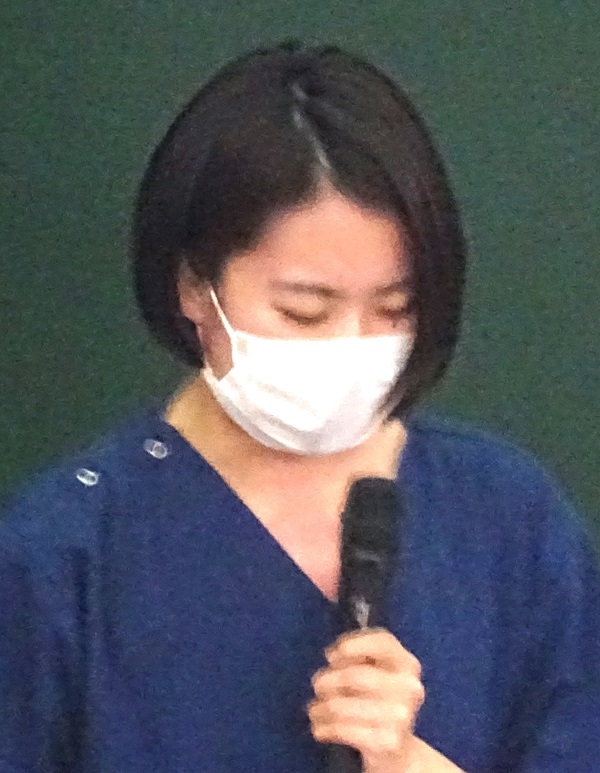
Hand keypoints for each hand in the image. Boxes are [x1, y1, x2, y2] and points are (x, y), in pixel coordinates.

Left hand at [307, 627, 424, 772]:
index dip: (353, 644)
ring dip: (321, 707)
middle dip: (328, 680)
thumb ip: (359, 656)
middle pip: (354, 676)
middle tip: (318, 685)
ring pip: (343, 706)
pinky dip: (325, 728)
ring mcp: (400, 716)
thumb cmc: (379, 701)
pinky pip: (344, 730)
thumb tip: (333, 657)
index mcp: (407, 664)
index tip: (330, 655)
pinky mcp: (388, 743)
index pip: (382, 642)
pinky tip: (320, 728)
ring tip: (314, 709)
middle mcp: (409, 687)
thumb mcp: (378, 672)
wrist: (398, 749)